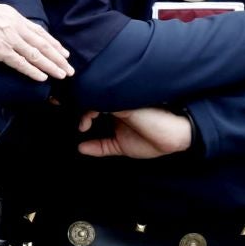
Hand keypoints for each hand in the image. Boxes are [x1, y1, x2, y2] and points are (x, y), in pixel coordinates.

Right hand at [0, 0, 72, 81]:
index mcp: (12, 16)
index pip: (38, 31)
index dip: (52, 42)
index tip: (62, 51)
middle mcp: (15, 27)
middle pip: (42, 44)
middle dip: (58, 57)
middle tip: (70, 67)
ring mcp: (9, 39)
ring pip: (36, 55)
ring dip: (51, 66)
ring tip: (63, 75)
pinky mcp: (0, 50)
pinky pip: (21, 63)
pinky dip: (33, 71)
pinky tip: (43, 77)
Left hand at [76, 107, 192, 158]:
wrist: (174, 139)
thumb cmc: (152, 141)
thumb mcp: (121, 146)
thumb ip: (101, 147)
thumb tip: (80, 148)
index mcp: (114, 110)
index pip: (90, 103)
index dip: (77, 109)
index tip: (75, 124)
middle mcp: (115, 102)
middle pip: (88, 97)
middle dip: (74, 105)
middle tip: (71, 120)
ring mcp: (119, 100)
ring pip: (92, 97)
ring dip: (82, 110)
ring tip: (83, 126)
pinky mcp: (124, 102)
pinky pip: (101, 99)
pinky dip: (90, 109)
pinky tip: (88, 122)